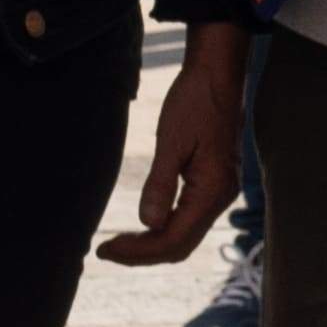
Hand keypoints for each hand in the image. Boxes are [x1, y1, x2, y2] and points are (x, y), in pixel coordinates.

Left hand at [104, 19, 251, 265]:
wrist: (218, 72)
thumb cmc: (196, 101)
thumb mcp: (171, 140)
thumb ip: (160, 184)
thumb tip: (148, 223)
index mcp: (212, 190)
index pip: (173, 239)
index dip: (138, 252)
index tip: (105, 249)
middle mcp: (220, 197)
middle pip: (180, 245)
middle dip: (142, 254)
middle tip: (106, 250)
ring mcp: (219, 191)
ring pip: (185, 235)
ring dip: (152, 243)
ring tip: (119, 242)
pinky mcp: (213, 182)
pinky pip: (189, 218)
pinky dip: (164, 227)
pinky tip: (144, 224)